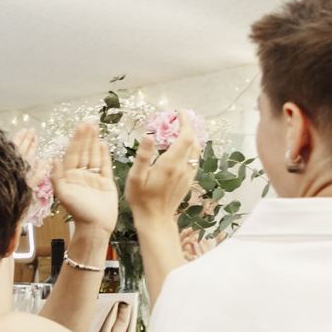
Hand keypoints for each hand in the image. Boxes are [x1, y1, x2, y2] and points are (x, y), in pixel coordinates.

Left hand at [50, 121, 117, 231]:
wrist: (95, 227)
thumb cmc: (78, 212)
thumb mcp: (63, 194)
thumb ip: (57, 177)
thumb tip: (53, 159)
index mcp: (69, 176)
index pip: (72, 154)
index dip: (76, 141)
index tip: (78, 127)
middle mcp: (80, 175)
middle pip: (83, 152)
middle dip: (85, 137)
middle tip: (87, 122)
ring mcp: (93, 178)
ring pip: (93, 156)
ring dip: (94, 142)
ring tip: (95, 128)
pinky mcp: (106, 182)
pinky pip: (104, 166)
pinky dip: (104, 155)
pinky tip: (102, 144)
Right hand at [126, 110, 201, 225]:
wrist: (154, 219)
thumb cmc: (141, 199)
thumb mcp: (136, 177)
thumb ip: (144, 155)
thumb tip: (148, 135)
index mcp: (170, 164)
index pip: (185, 137)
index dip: (185, 123)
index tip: (180, 112)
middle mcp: (183, 168)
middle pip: (193, 142)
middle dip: (189, 127)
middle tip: (180, 118)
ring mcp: (187, 175)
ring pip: (196, 151)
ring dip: (192, 137)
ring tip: (182, 129)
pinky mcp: (187, 181)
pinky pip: (194, 160)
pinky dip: (192, 149)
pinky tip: (184, 149)